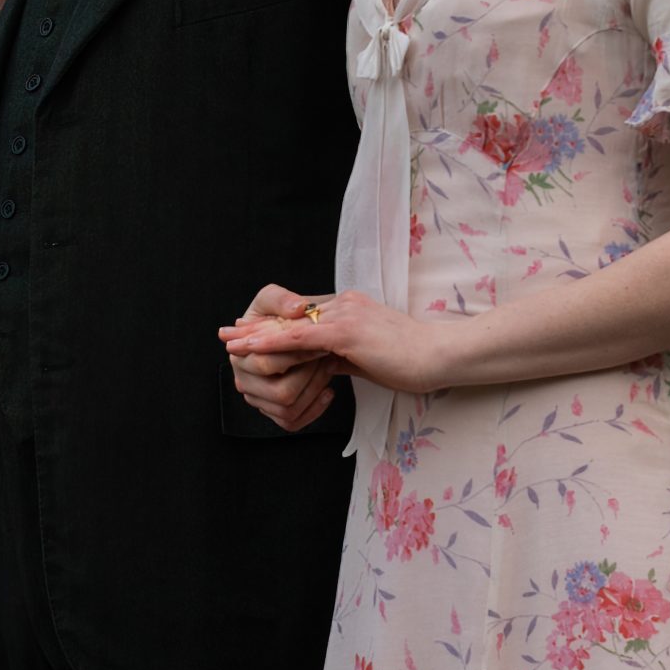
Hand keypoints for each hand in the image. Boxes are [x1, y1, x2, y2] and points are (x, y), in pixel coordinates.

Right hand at [219, 286, 341, 431]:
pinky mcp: (273, 412)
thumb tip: (298, 308)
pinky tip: (327, 391)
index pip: (266, 362)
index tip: (320, 344)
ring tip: (329, 368)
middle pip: (280, 391)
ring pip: (288, 409)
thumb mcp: (272, 299)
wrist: (284, 332)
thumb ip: (282, 299)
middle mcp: (244, 380)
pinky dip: (314, 409)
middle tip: (329, 356)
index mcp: (240, 354)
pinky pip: (293, 421)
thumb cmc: (274, 316)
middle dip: (309, 374)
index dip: (296, 354)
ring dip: (315, 390)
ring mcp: (258, 399)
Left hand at [221, 284, 460, 398]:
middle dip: (258, 325)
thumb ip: (343, 354)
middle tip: (229, 331)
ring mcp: (345, 315)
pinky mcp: (347, 332)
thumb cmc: (412, 360)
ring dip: (258, 334)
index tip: (248, 328)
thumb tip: (322, 364)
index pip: (304, 314)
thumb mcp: (369, 355)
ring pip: (292, 325)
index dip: (274, 322)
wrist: (440, 355)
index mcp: (350, 307)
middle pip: (291, 316)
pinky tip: (254, 347)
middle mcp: (344, 304)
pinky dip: (275, 341)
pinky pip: (302, 337)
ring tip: (231, 341)